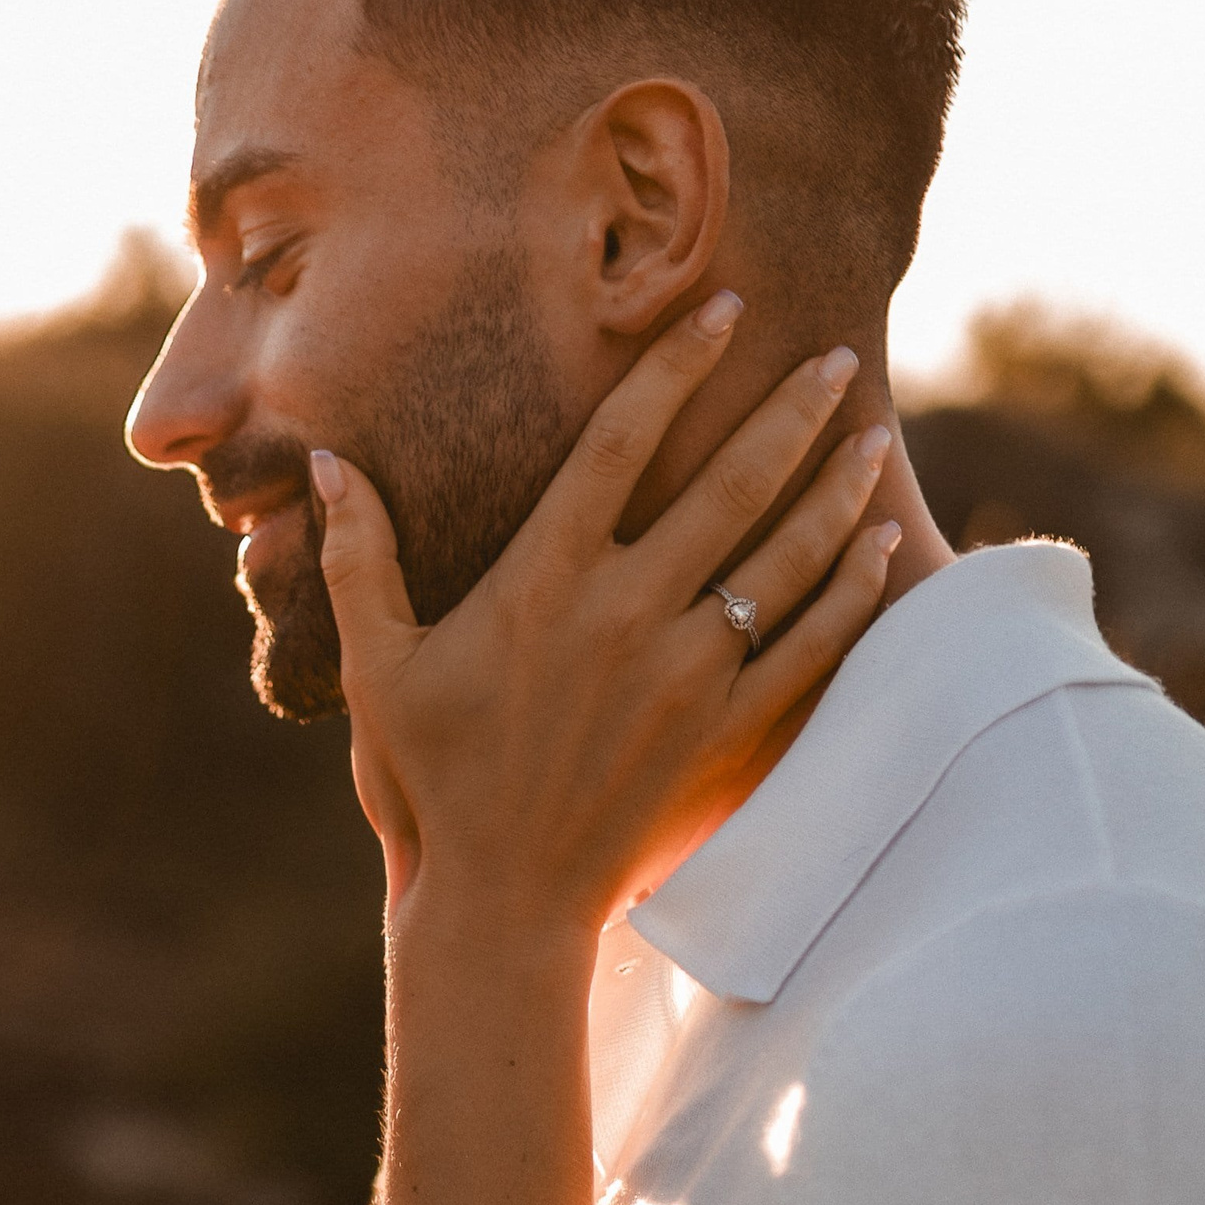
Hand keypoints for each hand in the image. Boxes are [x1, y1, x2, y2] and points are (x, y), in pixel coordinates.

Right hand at [314, 290, 896, 925]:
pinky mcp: (722, 730)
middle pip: (731, 484)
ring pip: (786, 558)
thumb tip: (325, 464)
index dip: (678, 366)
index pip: (623, 441)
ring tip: (870, 437)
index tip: (725, 310)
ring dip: (836, 490)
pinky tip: (879, 546)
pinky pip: (808, 645)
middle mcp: (624, 612)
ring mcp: (684, 672)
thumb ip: (358, 557)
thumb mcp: (378, 664)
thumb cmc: (432, 771)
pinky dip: (852, 590)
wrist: (501, 893)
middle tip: (841, 359)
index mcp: (543, 578)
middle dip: (793, 410)